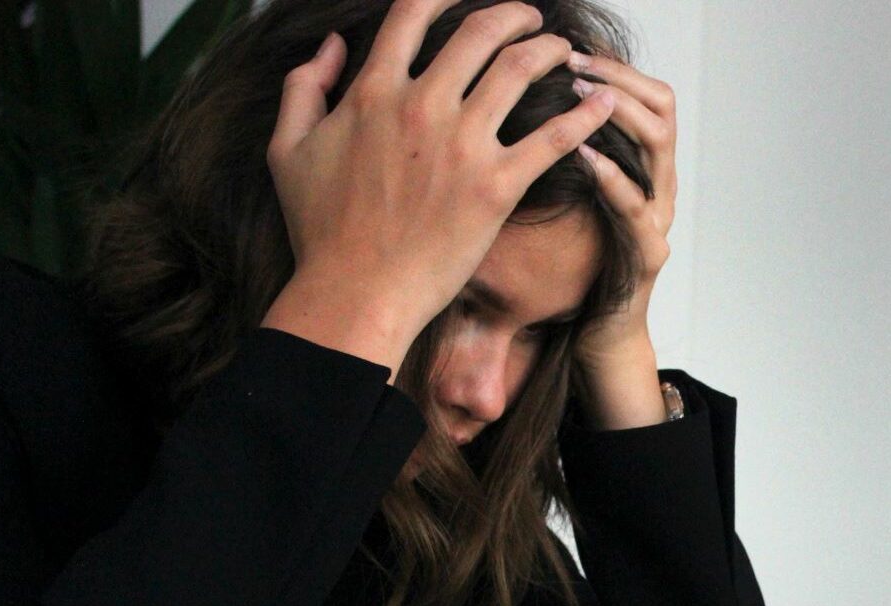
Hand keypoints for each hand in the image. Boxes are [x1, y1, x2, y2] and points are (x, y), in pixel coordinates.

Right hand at [261, 0, 617, 379]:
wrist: (355, 293)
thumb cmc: (321, 231)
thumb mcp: (288, 150)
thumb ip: (304, 87)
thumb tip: (332, 46)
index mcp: (373, 92)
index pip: (414, 14)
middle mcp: (421, 106)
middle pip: (480, 31)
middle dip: (514, 15)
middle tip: (532, 18)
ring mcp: (462, 146)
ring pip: (520, 70)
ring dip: (550, 50)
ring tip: (565, 51)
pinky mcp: (496, 188)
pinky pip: (552, 138)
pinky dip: (584, 114)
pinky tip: (603, 102)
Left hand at [569, 53, 677, 428]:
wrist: (598, 336)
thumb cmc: (576, 267)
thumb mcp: (565, 198)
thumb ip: (556, 154)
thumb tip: (515, 101)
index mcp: (641, 167)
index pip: (646, 93)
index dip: (614, 65)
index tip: (572, 46)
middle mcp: (659, 185)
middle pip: (661, 106)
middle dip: (617, 77)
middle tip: (572, 61)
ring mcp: (658, 218)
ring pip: (659, 146)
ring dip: (618, 113)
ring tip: (578, 95)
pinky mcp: (648, 255)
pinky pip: (636, 207)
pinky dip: (611, 176)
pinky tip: (583, 155)